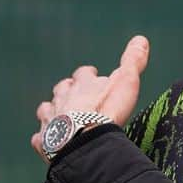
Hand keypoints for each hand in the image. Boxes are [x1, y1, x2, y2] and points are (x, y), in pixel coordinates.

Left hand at [32, 35, 149, 161]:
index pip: (84, 73)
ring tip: (61, 115)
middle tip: (76, 96)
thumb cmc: (107, 112)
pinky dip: (44, 138)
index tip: (94, 75)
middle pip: (62, 89)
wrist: (85, 144)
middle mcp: (63, 98)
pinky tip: (49, 141)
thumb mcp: (126, 82)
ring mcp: (51, 119)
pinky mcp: (45, 141)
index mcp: (82, 84)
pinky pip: (41, 137)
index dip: (89, 75)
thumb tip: (141, 38)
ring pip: (46, 109)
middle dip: (68, 90)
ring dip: (53, 110)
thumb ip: (133, 62)